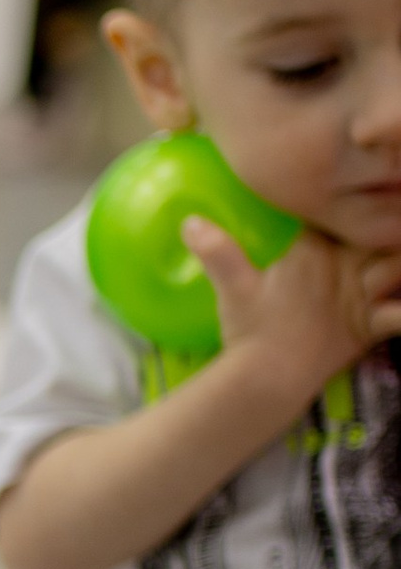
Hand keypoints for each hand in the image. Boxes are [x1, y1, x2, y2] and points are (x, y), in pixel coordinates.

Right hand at [190, 217, 400, 416]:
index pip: (339, 213)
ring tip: (399, 250)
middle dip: (388, 223)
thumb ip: (217, 251)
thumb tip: (189, 221)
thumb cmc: (249, 330)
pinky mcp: (370, 326)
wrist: (267, 378)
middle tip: (390, 216)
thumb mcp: (232, 287)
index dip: (353, 200)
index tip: (358, 190)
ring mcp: (359, 297)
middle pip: (379, 232)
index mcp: (312, 251)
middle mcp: (341, 269)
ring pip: (398, 264)